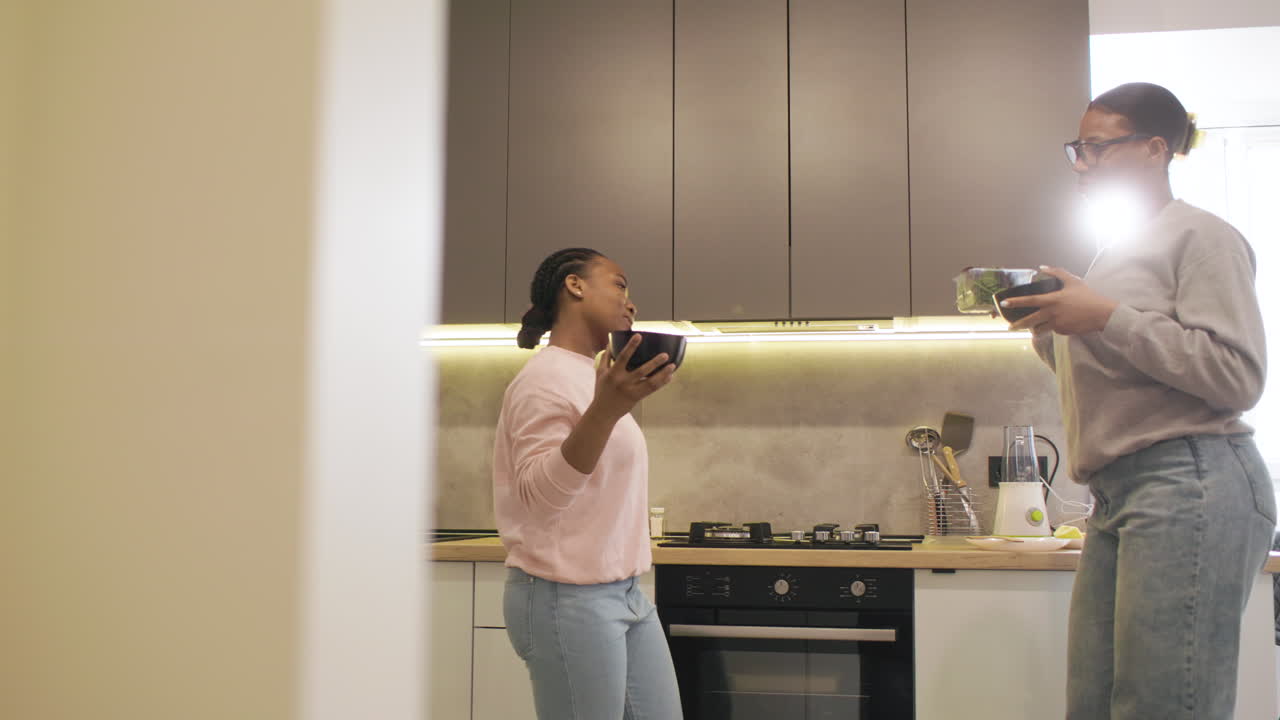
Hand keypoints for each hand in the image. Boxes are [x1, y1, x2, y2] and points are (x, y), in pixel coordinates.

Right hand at [589, 334, 676, 420]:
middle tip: (665, 355)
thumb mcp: (600, 373)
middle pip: (641, 371)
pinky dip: (662, 383)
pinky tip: (669, 376)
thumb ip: (606, 357)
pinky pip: (652, 390)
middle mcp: (623, 382)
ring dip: (663, 374)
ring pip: (650, 382)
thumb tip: (610, 342)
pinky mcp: (637, 398)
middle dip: (654, 362)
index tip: (639, 336)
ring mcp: (631, 391)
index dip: (631, 346)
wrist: (604, 412)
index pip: (623, 357)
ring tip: (672, 365)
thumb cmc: (602, 390)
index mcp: (614, 374)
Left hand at [1003, 266, 1118, 335]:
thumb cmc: (1087, 296)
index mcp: (1052, 300)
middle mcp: (1052, 313)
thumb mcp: (1072, 281)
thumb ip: (1057, 272)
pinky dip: (1053, 327)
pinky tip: (1062, 323)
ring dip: (1034, 329)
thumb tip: (1042, 267)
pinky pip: (1053, 331)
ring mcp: (1057, 324)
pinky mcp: (1063, 332)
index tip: (1004, 303)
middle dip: (1018, 325)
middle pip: (1029, 321)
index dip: (1015, 302)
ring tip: (1032, 329)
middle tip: (1010, 328)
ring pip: (1040, 329)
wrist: (1102, 314)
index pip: (1029, 301)